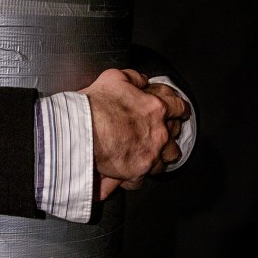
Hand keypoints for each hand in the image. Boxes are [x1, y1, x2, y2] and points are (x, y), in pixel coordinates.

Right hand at [79, 68, 186, 199]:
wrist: (79, 130)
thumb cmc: (94, 105)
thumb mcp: (113, 78)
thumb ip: (133, 78)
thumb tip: (141, 80)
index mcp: (155, 108)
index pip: (179, 108)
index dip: (179, 109)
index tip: (178, 112)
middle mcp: (158, 133)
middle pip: (175, 138)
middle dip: (167, 136)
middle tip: (155, 134)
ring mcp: (149, 154)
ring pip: (164, 161)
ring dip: (155, 158)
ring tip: (144, 155)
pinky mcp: (137, 172)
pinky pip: (142, 179)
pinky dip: (135, 176)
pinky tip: (127, 173)